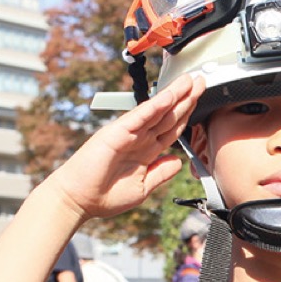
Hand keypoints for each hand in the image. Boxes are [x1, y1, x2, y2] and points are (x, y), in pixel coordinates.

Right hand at [43, 75, 205, 223]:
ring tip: (189, 81)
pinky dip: (154, 106)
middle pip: (168, 116)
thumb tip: (178, 162)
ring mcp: (128, 134)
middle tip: (201, 81)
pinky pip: (139, 117)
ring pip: (156, 112)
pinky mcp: (116, 133)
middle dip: (186, 99)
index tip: (200, 101)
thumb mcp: (143, 187)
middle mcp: (138, 139)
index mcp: (146, 151)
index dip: (187, 115)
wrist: (79, 200)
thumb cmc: (105, 195)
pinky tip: (168, 96)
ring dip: (174, 96)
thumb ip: (160, 173)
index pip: (171, 129)